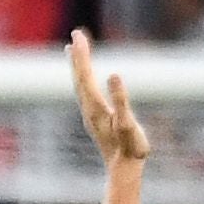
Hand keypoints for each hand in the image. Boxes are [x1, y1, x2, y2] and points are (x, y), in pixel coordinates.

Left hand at [68, 29, 148, 168]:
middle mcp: (88, 108)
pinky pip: (85, 91)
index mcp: (95, 107)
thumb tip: (114, 75)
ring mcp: (90, 113)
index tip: (78, 35)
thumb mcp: (128, 123)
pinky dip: (82, 77)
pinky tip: (85, 76)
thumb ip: (121, 100)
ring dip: (77, 65)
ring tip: (72, 49)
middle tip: (76, 34)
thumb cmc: (130, 148)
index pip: (85, 75)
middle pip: (79, 76)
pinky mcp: (95, 117)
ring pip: (80, 84)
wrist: (124, 170)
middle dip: (78, 55)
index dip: (82, 55)